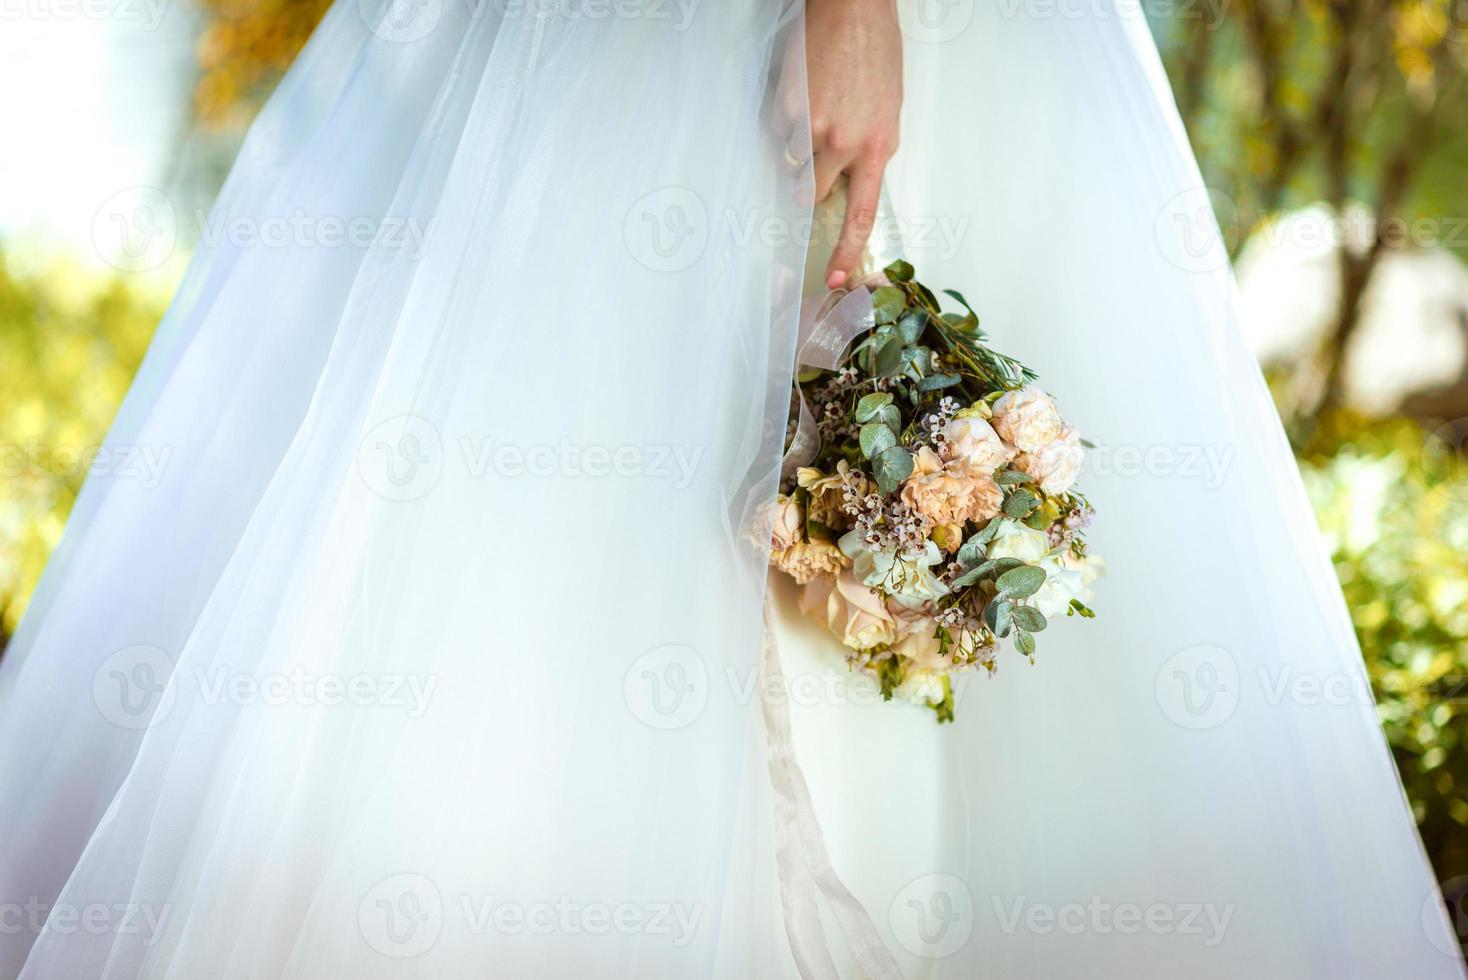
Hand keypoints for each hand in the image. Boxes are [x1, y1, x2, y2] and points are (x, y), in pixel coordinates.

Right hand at [805, 0, 902, 288]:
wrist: (853, 10)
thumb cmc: (875, 54)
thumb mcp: (887, 109)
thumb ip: (869, 149)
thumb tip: (849, 179)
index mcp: (878, 146)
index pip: (862, 214)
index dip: (846, 252)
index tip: (836, 280)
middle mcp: (845, 143)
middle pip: (810, 193)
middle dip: (805, 185)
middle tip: (812, 155)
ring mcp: (812, 127)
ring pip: (791, 161)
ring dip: (796, 145)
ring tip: (814, 104)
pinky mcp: (786, 108)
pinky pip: (777, 129)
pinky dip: (785, 116)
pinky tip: (803, 87)